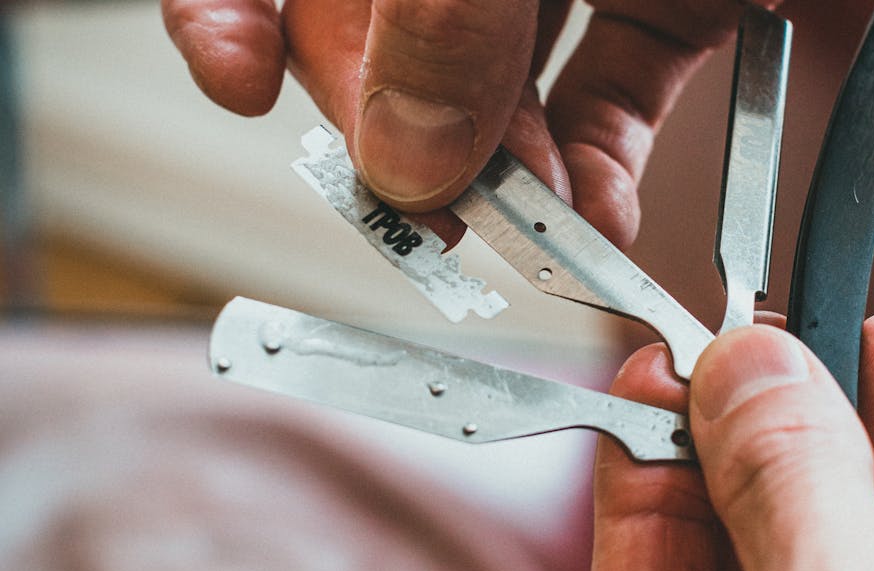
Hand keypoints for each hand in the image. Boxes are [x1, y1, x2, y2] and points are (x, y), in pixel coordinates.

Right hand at [161, 0, 775, 247]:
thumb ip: (450, 6)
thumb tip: (403, 158)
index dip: (238, 7)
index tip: (242, 88)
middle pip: (395, 28)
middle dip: (407, 124)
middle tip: (440, 206)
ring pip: (507, 79)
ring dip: (509, 171)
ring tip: (533, 234)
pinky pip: (623, 85)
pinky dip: (607, 164)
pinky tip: (600, 222)